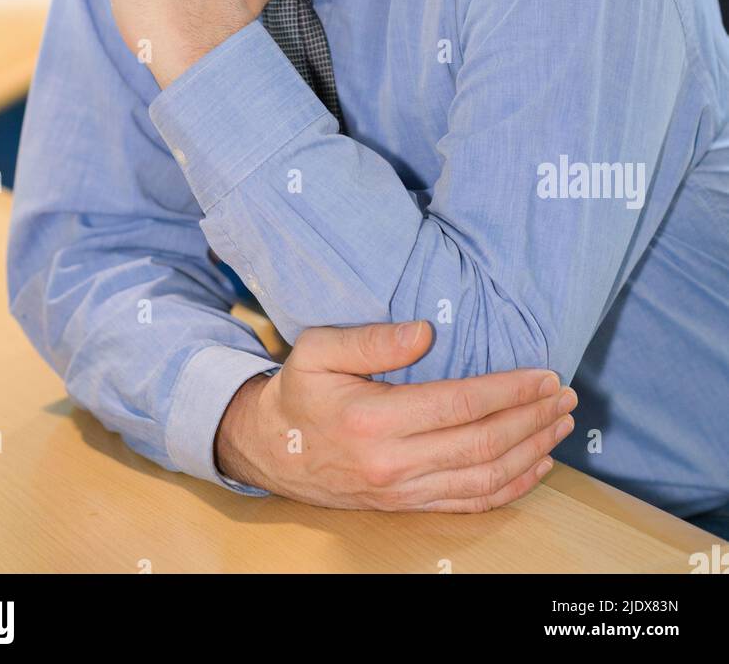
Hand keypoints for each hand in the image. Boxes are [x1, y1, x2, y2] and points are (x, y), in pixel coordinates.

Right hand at [214, 320, 575, 510]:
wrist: (271, 451)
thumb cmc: (298, 392)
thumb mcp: (318, 349)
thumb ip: (371, 338)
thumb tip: (425, 332)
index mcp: (374, 420)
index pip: (460, 406)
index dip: (509, 391)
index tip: (543, 375)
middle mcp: (393, 464)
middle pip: (482, 445)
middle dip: (533, 419)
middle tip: (566, 395)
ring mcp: (402, 491)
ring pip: (483, 479)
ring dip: (531, 452)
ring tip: (561, 426)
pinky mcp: (407, 505)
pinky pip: (469, 503)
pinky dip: (511, 488)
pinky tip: (536, 466)